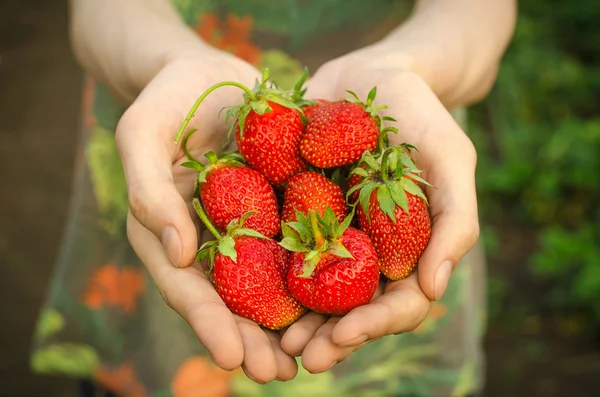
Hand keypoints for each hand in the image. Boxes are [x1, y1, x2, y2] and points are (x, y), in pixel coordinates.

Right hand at [117, 51, 297, 382]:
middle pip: (226, 299)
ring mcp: (240, 228)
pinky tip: (333, 302)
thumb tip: (176, 254)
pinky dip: (307, 277)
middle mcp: (203, 239)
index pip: (185, 286)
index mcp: (167, 231)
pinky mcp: (272, 211)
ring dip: (281, 324)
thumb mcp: (143, 134)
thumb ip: (149, 191)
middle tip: (276, 375)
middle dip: (249, 339)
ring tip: (305, 360)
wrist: (210, 73)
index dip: (207, 323)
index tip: (232, 357)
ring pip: (261, 284)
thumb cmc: (169, 98)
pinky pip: (290, 247)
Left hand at [281, 43, 479, 371]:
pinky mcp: (295, 215)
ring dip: (301, 321)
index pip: (400, 301)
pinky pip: (282, 250)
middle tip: (304, 357)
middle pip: (355, 308)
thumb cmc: (419, 114)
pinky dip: (270, 277)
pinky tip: (248, 294)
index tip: (345, 336)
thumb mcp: (450, 157)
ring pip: (317, 291)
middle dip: (333, 336)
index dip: (376, 323)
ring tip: (277, 341)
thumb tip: (435, 288)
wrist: (367, 75)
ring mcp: (332, 235)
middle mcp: (370, 251)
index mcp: (409, 248)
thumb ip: (454, 219)